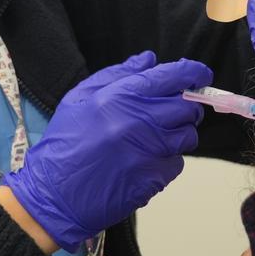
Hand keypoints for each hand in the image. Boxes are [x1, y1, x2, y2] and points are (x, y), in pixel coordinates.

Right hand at [2, 52, 211, 251]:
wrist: (53, 195)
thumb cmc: (64, 145)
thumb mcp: (79, 99)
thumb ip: (117, 75)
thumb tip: (149, 60)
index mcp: (120, 97)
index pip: (171, 76)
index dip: (193, 72)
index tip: (201, 74)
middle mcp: (139, 121)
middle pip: (186, 107)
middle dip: (185, 106)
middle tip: (171, 112)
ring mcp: (149, 151)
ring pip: (187, 136)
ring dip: (178, 135)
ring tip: (153, 139)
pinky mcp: (153, 178)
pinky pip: (177, 163)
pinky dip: (167, 161)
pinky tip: (144, 162)